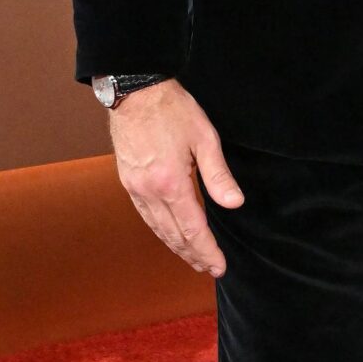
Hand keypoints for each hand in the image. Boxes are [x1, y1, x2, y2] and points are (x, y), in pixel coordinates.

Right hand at [105, 79, 242, 277]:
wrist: (134, 92)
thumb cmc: (172, 110)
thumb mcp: (204, 138)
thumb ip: (219, 174)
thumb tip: (234, 203)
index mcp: (171, 184)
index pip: (194, 229)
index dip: (208, 251)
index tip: (219, 266)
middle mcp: (150, 192)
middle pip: (174, 235)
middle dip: (194, 256)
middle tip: (210, 269)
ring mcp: (135, 188)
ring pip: (158, 229)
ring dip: (176, 248)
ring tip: (193, 259)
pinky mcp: (128, 182)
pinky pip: (146, 216)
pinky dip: (161, 231)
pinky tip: (169, 235)